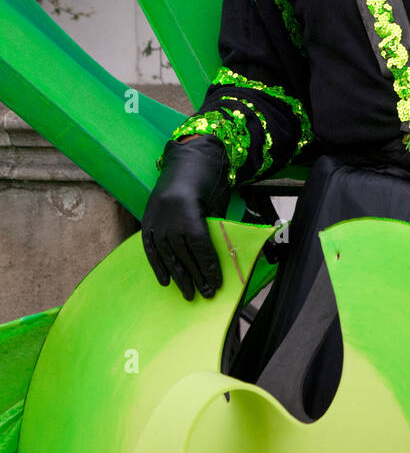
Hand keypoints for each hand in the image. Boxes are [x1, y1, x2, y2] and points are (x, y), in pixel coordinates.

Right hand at [141, 136, 230, 299]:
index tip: (216, 283)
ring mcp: (156, 219)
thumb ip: (214, 227)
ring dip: (179, 277)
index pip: (199, 246)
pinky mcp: (147, 220)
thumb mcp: (216, 201)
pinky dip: (158, 266)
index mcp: (187, 210)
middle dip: (196, 277)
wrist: (185, 159)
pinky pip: (151, 248)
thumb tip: (219, 257)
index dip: (208, 267)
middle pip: (183, 254)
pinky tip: (165, 281)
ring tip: (189, 293)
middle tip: (206, 294)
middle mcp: (168, 216)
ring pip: (167, 254)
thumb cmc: (207, 179)